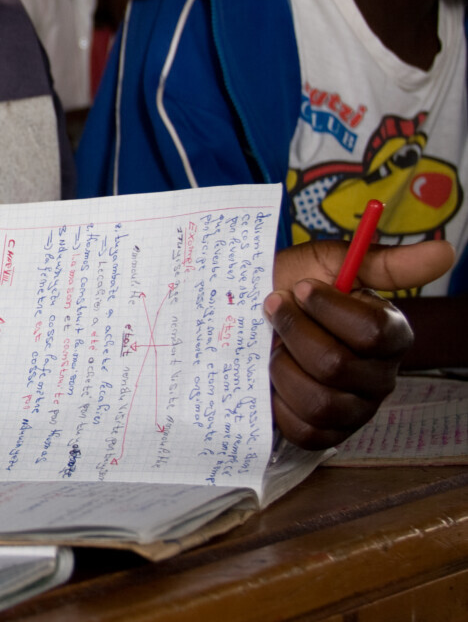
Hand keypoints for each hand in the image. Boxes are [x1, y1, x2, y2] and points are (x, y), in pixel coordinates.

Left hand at [266, 240, 450, 447]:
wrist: (239, 317)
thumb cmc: (286, 289)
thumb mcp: (326, 263)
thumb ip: (385, 262)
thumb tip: (446, 250)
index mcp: (390, 334)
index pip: (373, 332)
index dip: (327, 309)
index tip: (300, 288)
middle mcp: (380, 376)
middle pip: (336, 366)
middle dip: (294, 333)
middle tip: (274, 311)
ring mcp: (355, 410)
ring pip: (320, 402)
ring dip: (282, 367)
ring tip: (273, 347)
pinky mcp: (326, 435)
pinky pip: (305, 430)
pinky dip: (279, 404)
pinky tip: (272, 380)